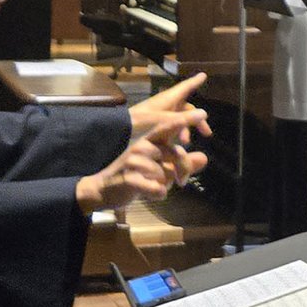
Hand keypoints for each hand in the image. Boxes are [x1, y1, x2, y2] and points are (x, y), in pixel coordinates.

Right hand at [79, 119, 207, 210]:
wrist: (103, 191)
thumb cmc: (135, 178)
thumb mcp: (162, 171)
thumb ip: (182, 164)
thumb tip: (204, 158)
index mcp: (150, 141)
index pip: (168, 127)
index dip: (185, 120)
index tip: (202, 112)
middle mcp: (142, 146)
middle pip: (176, 153)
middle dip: (184, 169)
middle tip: (183, 182)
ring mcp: (133, 161)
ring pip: (166, 173)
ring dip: (164, 184)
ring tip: (154, 186)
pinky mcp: (128, 177)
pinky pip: (156, 188)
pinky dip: (158, 194)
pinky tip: (151, 194)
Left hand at [128, 71, 208, 144]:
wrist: (117, 134)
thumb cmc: (140, 124)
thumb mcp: (165, 122)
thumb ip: (184, 118)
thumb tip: (205, 113)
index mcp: (167, 100)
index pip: (184, 87)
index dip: (194, 82)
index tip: (203, 75)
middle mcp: (164, 106)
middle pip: (186, 108)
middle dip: (196, 120)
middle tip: (207, 134)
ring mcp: (158, 116)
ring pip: (178, 120)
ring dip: (185, 130)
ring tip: (185, 144)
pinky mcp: (151, 126)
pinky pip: (169, 128)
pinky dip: (175, 135)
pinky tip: (175, 146)